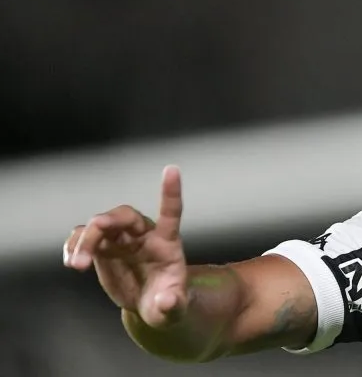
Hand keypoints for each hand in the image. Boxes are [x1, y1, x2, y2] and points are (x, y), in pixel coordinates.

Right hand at [64, 166, 188, 328]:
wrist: (150, 304)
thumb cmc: (167, 302)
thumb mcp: (173, 308)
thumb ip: (172, 303)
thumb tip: (167, 301)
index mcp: (167, 242)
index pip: (171, 211)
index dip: (171, 191)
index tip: (172, 169)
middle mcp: (142, 234)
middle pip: (125, 216)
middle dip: (108, 220)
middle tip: (95, 228)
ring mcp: (120, 239)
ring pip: (99, 226)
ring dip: (85, 240)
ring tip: (77, 265)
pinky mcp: (102, 248)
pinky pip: (82, 238)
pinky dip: (73, 245)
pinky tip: (71, 261)